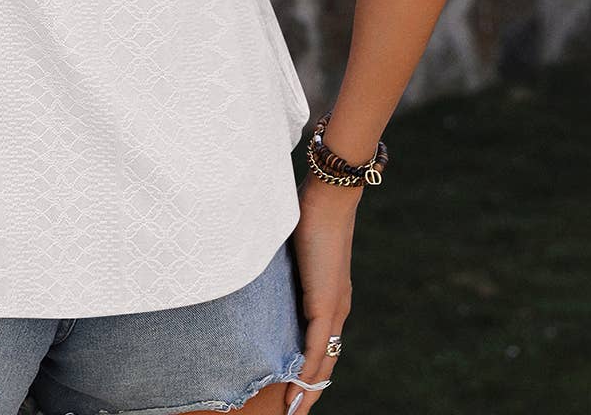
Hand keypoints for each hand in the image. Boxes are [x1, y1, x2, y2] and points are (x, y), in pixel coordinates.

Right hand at [282, 174, 361, 412]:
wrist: (328, 197)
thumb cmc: (307, 212)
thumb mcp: (288, 247)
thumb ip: (280, 264)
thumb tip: (254, 265)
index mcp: (329, 296)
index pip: (320, 343)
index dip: (308, 369)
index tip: (294, 389)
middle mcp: (336, 308)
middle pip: (324, 361)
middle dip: (308, 390)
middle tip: (292, 414)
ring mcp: (334, 308)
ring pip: (322, 361)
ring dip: (307, 389)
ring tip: (292, 413)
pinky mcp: (326, 304)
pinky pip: (316, 349)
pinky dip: (306, 375)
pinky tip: (297, 394)